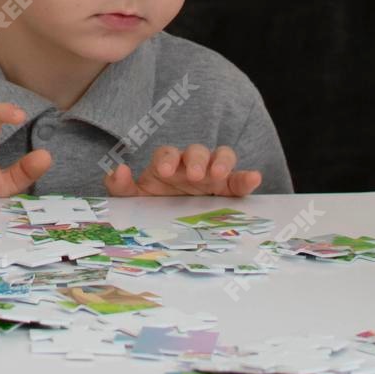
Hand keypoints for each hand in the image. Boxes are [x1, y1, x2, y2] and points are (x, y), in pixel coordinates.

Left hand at [103, 144, 261, 197]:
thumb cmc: (153, 204)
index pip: (167, 153)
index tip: (164, 172)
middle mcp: (190, 165)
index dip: (166, 160)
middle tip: (193, 175)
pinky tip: (254, 178)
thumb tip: (119, 170)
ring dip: (220, 162)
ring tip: (218, 174)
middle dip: (195, 159)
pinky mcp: (228, 189)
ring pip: (220, 156)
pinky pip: (239, 179)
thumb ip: (120, 186)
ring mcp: (212, 175)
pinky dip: (247, 177)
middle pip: (196, 151)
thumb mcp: (133, 199)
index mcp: (167, 164)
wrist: (170, 223)